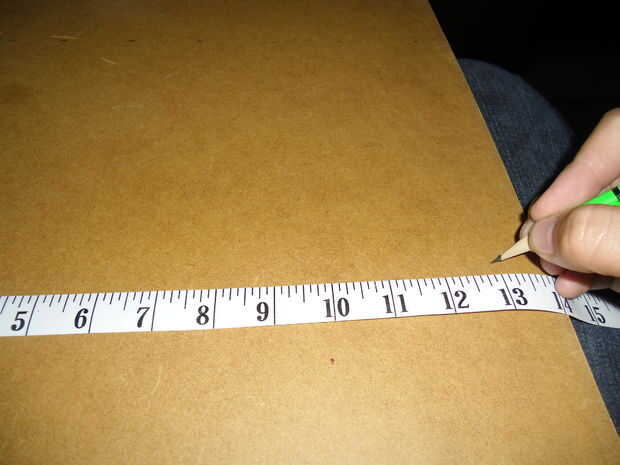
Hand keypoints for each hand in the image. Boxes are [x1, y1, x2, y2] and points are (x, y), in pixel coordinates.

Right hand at [520, 108, 619, 297]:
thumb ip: (596, 236)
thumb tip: (540, 235)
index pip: (616, 136)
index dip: (574, 173)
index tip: (541, 215)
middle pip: (604, 183)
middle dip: (568, 221)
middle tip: (542, 252)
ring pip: (608, 216)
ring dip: (577, 249)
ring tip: (557, 275)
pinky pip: (618, 243)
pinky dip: (598, 264)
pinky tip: (579, 284)